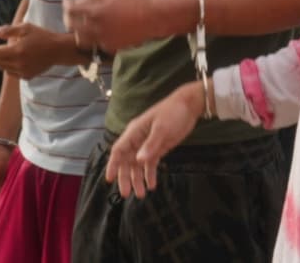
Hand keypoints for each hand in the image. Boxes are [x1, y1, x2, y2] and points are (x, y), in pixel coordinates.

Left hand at [0, 23, 73, 79]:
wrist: (58, 50)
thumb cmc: (41, 36)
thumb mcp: (25, 28)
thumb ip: (8, 30)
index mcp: (17, 51)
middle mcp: (19, 64)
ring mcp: (23, 72)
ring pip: (4, 68)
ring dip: (2, 60)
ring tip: (8, 50)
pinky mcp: (28, 76)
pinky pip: (12, 73)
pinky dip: (10, 66)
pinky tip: (16, 58)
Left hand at [64, 0, 158, 51]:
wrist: (152, 18)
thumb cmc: (133, 0)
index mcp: (95, 10)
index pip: (70, 9)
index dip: (66, 3)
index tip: (67, 0)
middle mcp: (95, 26)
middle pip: (71, 25)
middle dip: (69, 18)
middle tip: (72, 15)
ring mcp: (102, 39)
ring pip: (81, 39)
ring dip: (79, 31)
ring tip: (82, 26)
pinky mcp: (110, 47)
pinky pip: (95, 44)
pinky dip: (93, 39)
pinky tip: (97, 33)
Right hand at [105, 81, 205, 198]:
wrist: (189, 106)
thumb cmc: (172, 112)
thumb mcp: (162, 128)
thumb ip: (151, 145)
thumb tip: (139, 161)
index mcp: (134, 132)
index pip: (119, 150)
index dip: (113, 165)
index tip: (109, 179)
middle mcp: (137, 139)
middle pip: (126, 161)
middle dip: (125, 177)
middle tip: (127, 194)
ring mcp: (147, 144)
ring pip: (138, 165)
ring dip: (138, 179)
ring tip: (141, 194)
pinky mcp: (158, 148)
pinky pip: (150, 164)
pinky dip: (150, 174)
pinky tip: (152, 185)